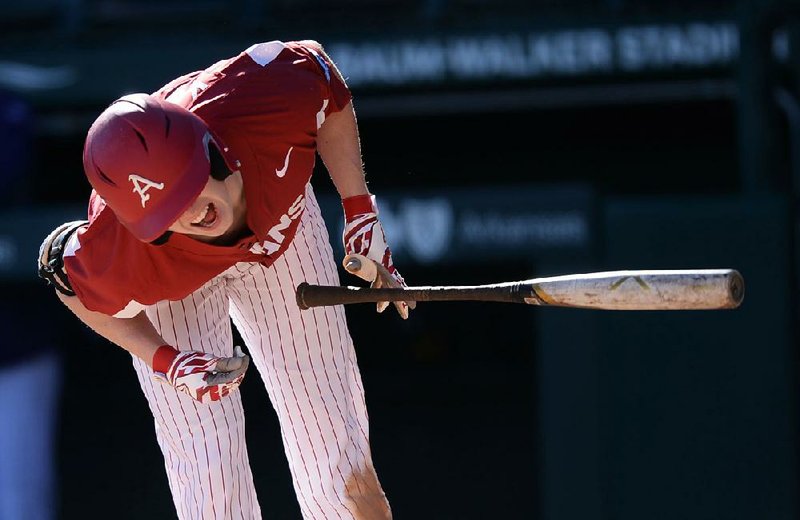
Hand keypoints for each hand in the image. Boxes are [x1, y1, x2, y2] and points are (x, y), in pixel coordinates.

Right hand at [152, 345, 249, 402]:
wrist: (170, 368)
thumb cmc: (186, 363)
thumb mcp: (207, 361)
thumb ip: (225, 364)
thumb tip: (242, 362)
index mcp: (208, 391)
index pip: (232, 379)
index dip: (241, 366)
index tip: (244, 354)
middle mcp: (210, 396)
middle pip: (233, 382)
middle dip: (239, 367)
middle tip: (240, 352)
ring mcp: (210, 395)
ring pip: (230, 382)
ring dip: (235, 368)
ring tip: (236, 354)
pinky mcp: (210, 391)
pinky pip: (224, 382)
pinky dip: (229, 371)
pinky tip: (230, 361)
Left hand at [342, 194, 415, 318]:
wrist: (361, 217)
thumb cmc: (356, 232)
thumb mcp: (353, 248)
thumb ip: (354, 259)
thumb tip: (351, 266)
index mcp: (380, 264)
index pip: (392, 285)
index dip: (399, 298)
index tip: (408, 309)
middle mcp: (385, 263)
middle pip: (394, 285)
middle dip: (399, 301)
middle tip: (405, 314)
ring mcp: (383, 259)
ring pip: (388, 281)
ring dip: (386, 294)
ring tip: (381, 309)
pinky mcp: (379, 256)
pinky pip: (383, 274)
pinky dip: (381, 283)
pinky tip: (376, 288)